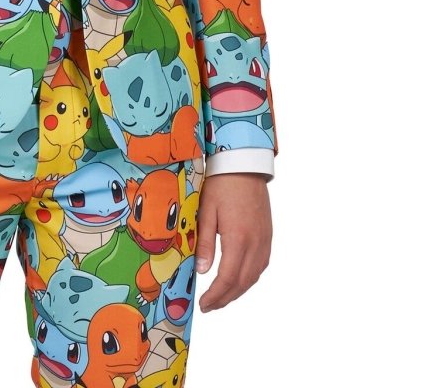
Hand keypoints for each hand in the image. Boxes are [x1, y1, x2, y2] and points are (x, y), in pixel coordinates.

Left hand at [195, 171, 271, 310]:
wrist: (244, 163)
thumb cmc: (222, 183)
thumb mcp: (206, 211)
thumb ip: (204, 242)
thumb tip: (201, 270)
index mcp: (238, 238)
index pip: (227, 278)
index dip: (215, 296)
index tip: (204, 304)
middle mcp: (256, 243)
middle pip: (242, 282)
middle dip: (225, 298)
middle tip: (209, 306)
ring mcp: (265, 240)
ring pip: (254, 276)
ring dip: (238, 290)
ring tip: (221, 297)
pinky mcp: (268, 234)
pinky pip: (261, 265)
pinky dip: (249, 277)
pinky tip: (238, 278)